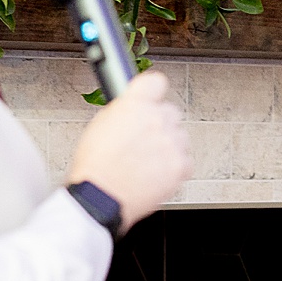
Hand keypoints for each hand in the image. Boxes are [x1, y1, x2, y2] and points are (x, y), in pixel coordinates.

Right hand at [67, 71, 189, 229]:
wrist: (101, 198)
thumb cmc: (96, 167)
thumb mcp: (100, 125)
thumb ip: (124, 112)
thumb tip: (132, 108)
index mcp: (134, 104)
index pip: (156, 82)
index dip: (153, 92)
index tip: (152, 98)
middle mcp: (156, 119)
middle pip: (171, 111)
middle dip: (160, 124)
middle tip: (145, 140)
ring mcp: (171, 142)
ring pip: (180, 136)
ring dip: (169, 145)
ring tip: (147, 161)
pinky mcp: (180, 165)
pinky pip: (186, 160)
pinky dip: (175, 167)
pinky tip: (156, 173)